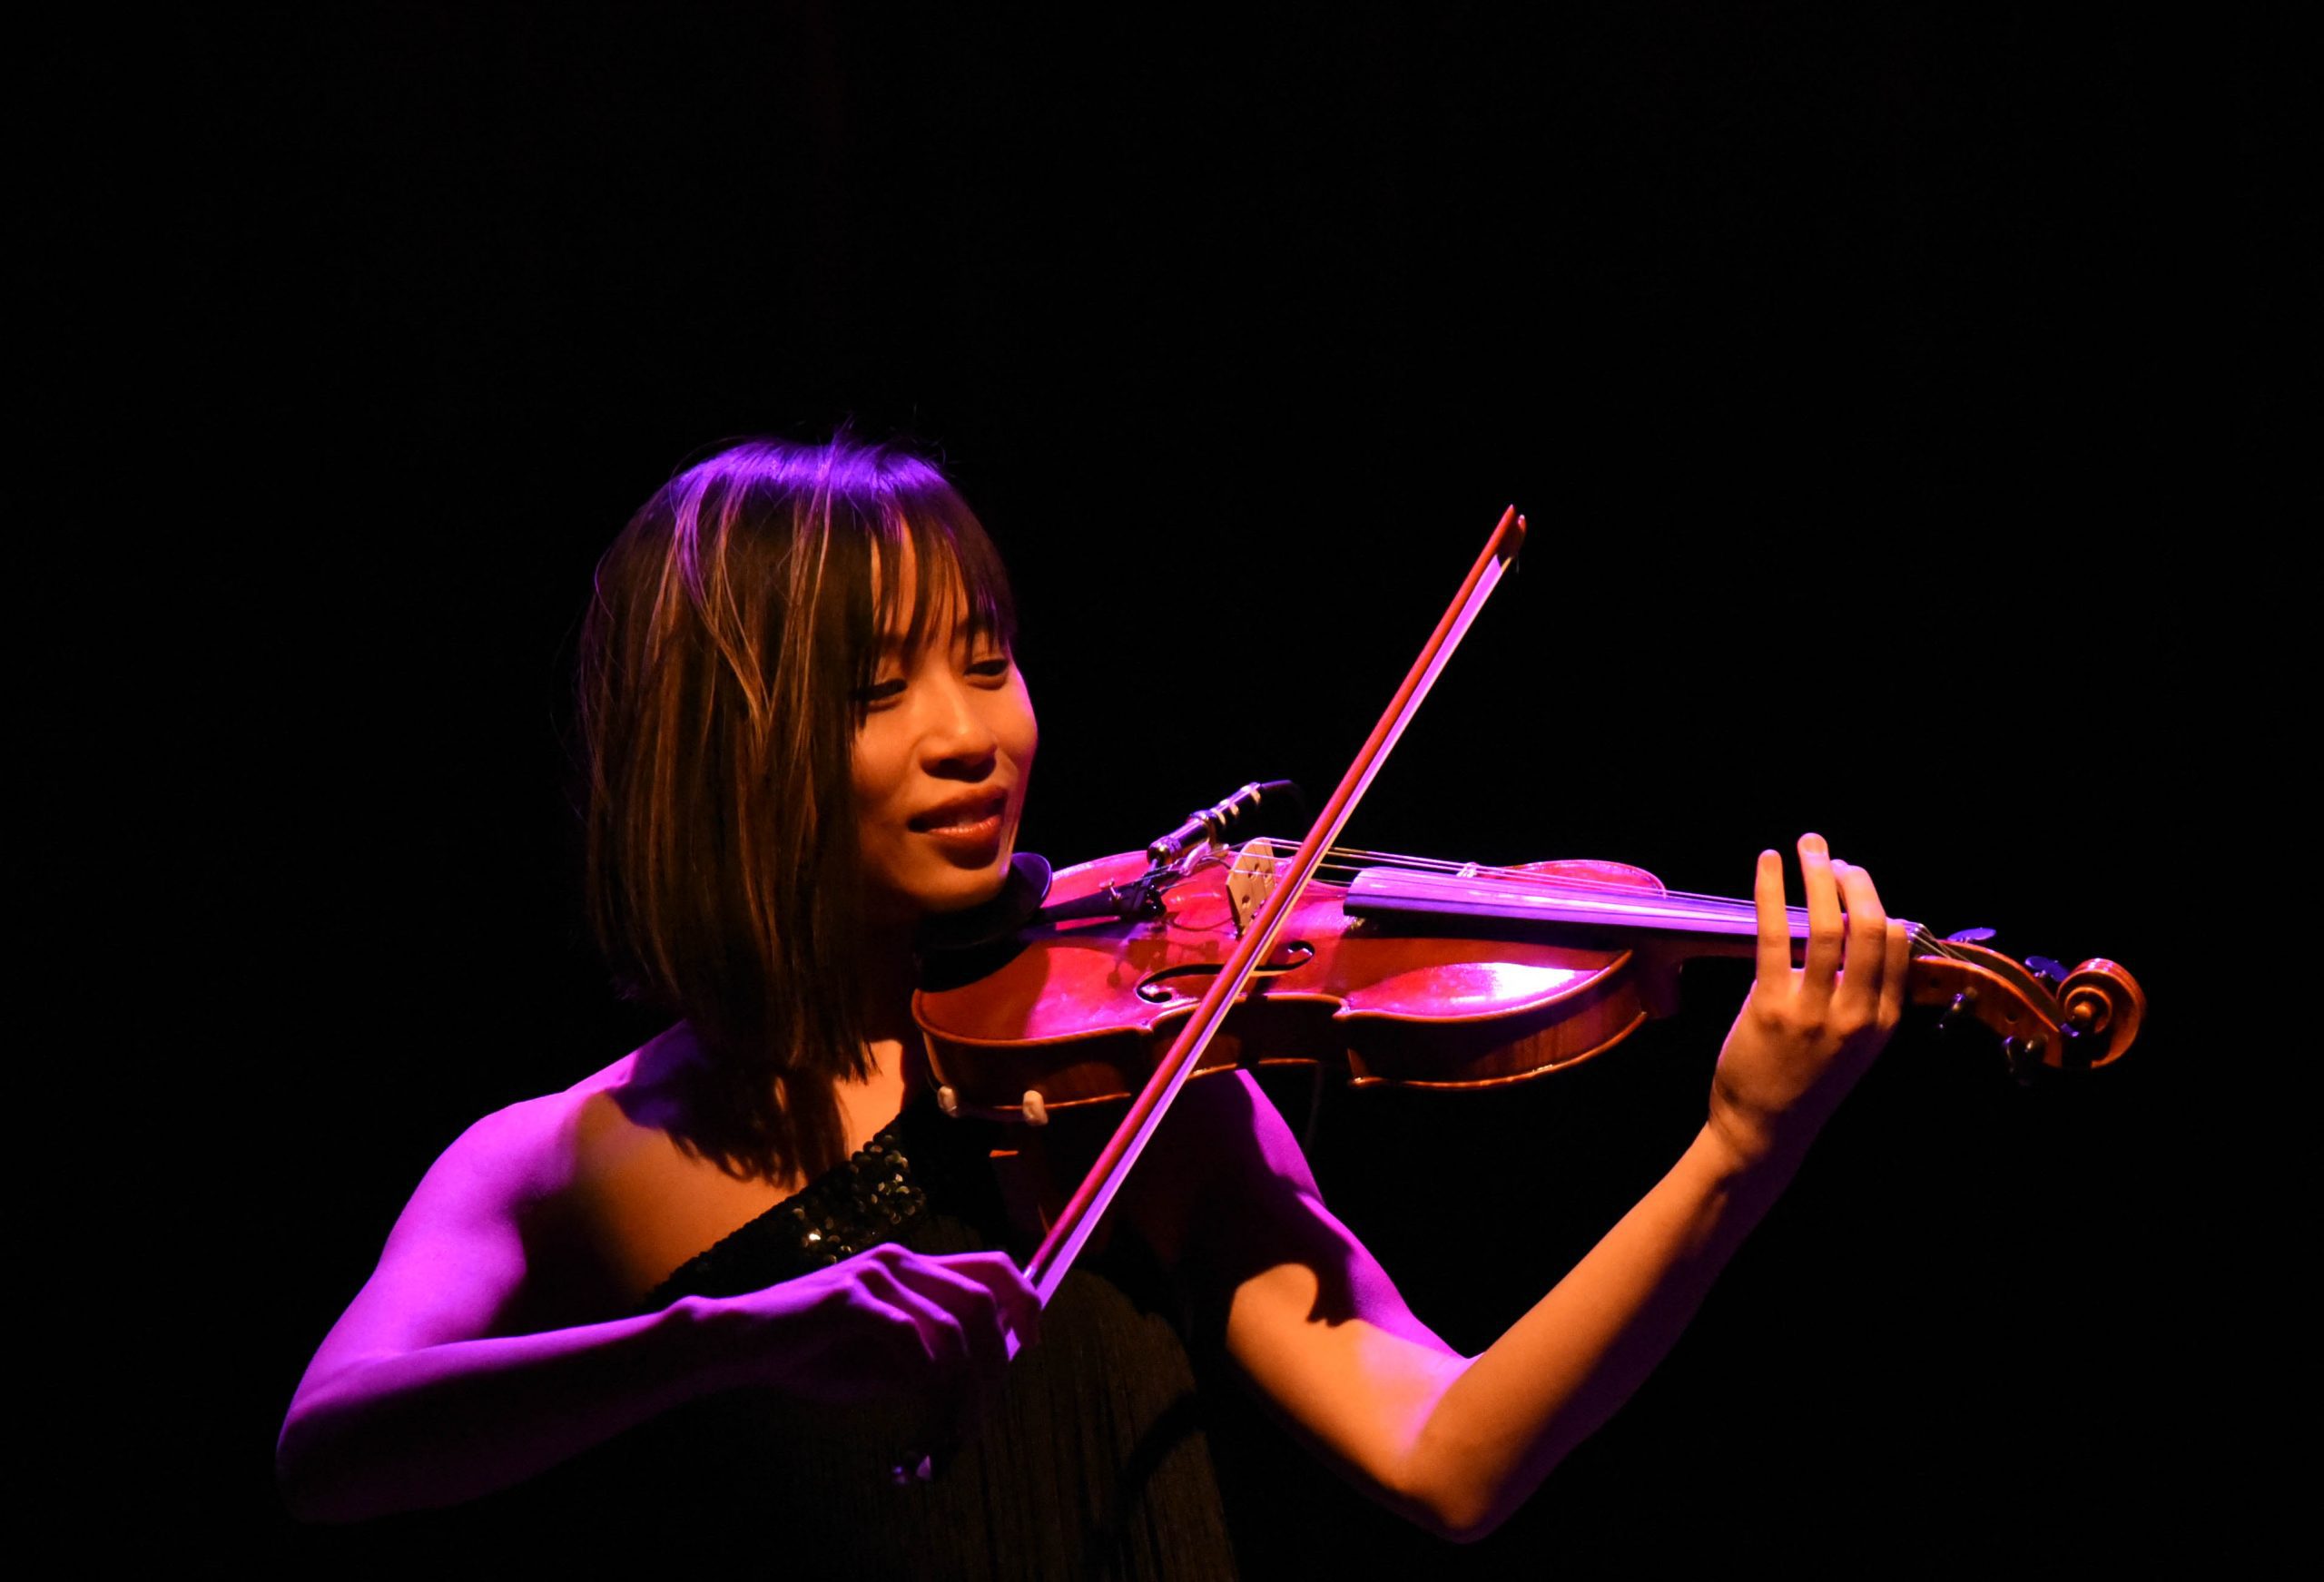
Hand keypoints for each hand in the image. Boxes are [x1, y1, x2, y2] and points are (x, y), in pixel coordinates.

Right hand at [701, 1243, 1039, 1414]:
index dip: (1026, 1301)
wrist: (739, 1344)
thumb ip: (927, 1363)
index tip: (1031, 1345)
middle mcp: (900, 1260)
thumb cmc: (809, 1354)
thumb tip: (976, 1385)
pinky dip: (925, 1377)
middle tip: (983, 1415)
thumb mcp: (881, 1364)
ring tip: (953, 1430)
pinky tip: (920, 1405)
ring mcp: (875, 1275)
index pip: (992, 1266)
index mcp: (911, 1267)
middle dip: (996, 1363)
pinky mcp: (850, 1298)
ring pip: (955, 1327)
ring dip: (964, 1387)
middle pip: (985, 1300)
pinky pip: (910, 1337)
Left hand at [1707, 833, 1907, 1170]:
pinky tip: (1768, 862)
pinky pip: (1773, 934)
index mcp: (1883, 1022)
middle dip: (1856, 882)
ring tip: (1809, 847)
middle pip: (1870, 928)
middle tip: (1835, 856)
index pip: (1899, 947)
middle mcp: (1857, 1014)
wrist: (1764, 1133)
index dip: (1879, 905)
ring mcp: (1814, 1010)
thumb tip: (1853, 936)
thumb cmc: (1805, 1085)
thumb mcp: (1854, 1048)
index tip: (1857, 882)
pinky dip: (1769, 890)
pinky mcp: (1769, 1006)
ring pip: (1825, 926)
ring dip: (1818, 876)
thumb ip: (1862, 998)